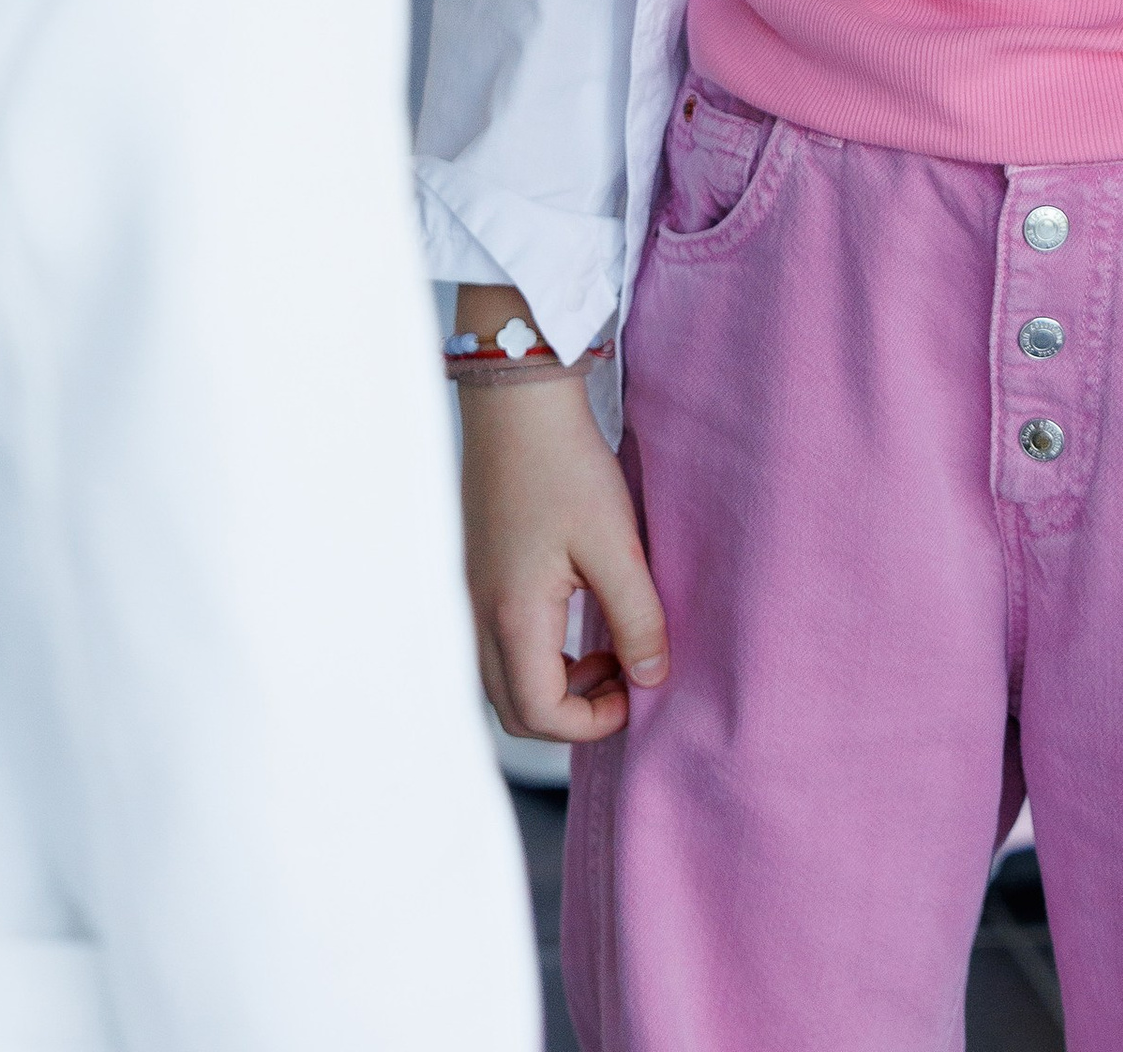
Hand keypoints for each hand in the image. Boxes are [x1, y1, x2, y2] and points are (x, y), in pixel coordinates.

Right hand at [460, 362, 668, 744]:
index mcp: (511, 615)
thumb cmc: (564, 464)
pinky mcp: (476, 571)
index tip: (635, 689)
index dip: (592, 722)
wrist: (518, 399)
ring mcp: (471, 594)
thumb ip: (635, 617)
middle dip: (571, 711)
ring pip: (502, 678)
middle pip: (514, 709)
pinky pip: (498, 642)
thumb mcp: (614, 543)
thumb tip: (651, 677)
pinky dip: (537, 652)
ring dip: (553, 682)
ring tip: (606, 643)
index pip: (540, 715)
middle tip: (622, 671)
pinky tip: (578, 610)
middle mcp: (478, 614)